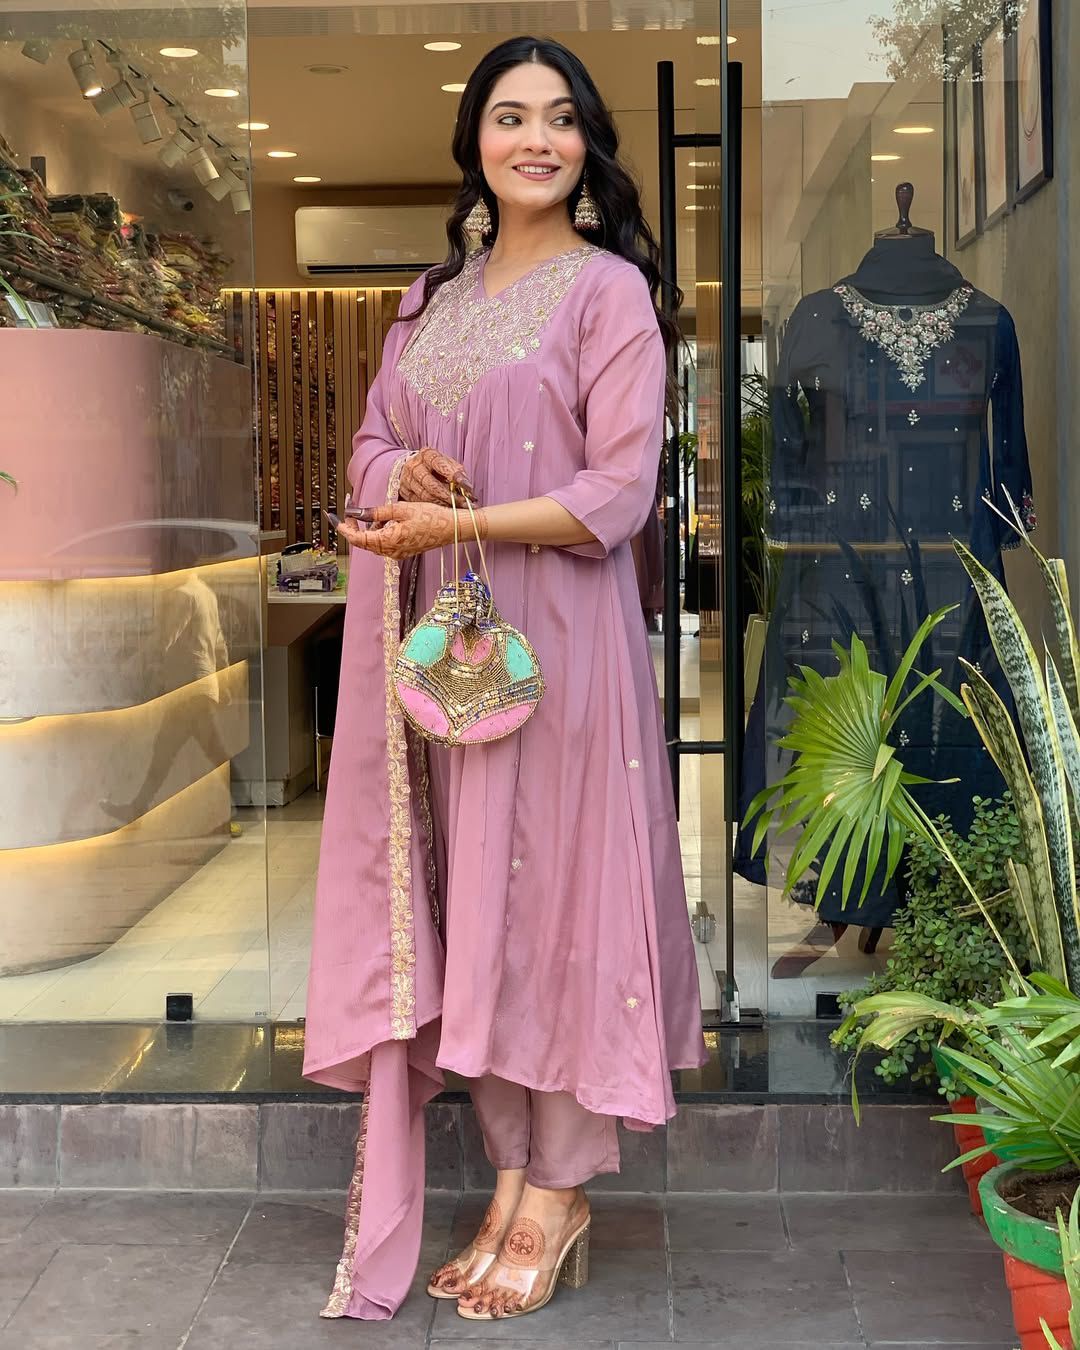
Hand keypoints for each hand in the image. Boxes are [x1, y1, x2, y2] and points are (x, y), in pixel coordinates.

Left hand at [338, 502, 474, 559]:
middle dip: (355, 525)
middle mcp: (390, 551)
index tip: (334, 517)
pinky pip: (385, 542)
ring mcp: (397, 553)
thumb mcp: (400, 509)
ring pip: (374, 541)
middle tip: (352, 507)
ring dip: (370, 527)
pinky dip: (381, 531)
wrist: (453, 528)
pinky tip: (390, 519)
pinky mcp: (403, 550)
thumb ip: (375, 512)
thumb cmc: (431, 517)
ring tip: (381, 512)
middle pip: (363, 541)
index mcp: (388, 542)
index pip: (357, 538)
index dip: (344, 528)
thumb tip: (355, 512)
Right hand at [399, 447, 475, 505]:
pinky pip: (420, 503)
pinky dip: (434, 508)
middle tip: (463, 503)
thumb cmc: (436, 467)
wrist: (415, 469)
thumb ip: (457, 473)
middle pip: (431, 483)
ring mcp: (407, 480)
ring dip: (443, 504)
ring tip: (457, 508)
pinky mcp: (405, 493)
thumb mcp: (447, 464)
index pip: (439, 463)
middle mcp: (415, 466)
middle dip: (449, 495)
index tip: (467, 486)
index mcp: (427, 454)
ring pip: (425, 495)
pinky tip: (445, 510)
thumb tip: (468, 489)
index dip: (453, 475)